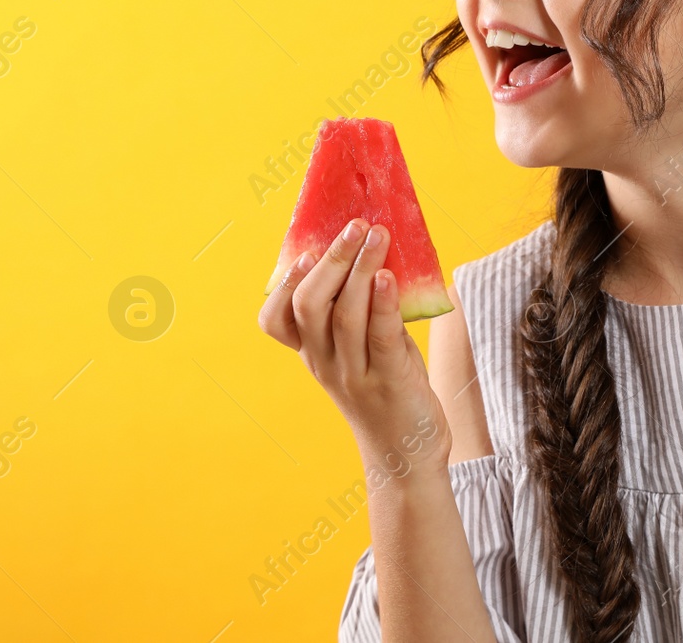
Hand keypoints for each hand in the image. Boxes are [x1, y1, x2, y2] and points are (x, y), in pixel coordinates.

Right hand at [258, 219, 451, 478]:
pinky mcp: (389, 381)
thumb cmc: (386, 390)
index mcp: (313, 354)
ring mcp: (355, 374)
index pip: (275, 321)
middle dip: (331, 261)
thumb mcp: (360, 351)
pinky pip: (380, 337)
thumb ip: (359, 311)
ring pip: (344, 315)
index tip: (303, 252)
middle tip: (354, 226)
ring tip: (377, 236)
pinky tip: (388, 276)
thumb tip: (372, 251)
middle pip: (309, 306)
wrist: (407, 455)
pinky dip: (383, 303)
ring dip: (360, 269)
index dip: (283, 285)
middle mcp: (326, 363)